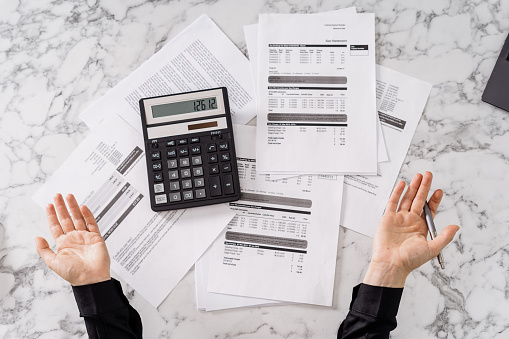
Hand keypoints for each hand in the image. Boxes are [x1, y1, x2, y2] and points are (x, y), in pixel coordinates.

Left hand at [35, 194, 110, 285]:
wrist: (90, 278)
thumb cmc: (72, 273)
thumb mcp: (52, 262)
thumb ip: (44, 250)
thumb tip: (37, 238)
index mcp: (63, 244)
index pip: (56, 226)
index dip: (52, 215)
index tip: (49, 205)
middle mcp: (73, 238)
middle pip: (66, 219)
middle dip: (61, 207)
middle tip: (58, 196)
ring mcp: (85, 237)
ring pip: (78, 218)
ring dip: (73, 207)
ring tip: (69, 196)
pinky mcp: (96, 237)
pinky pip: (92, 223)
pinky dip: (88, 215)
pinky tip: (83, 207)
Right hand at [363, 172, 459, 287]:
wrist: (391, 263)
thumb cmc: (409, 260)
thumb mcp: (432, 248)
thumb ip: (444, 237)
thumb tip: (456, 227)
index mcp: (421, 227)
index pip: (429, 209)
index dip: (434, 200)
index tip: (439, 190)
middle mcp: (410, 221)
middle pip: (418, 200)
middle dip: (424, 187)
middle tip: (428, 175)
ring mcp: (399, 218)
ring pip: (407, 198)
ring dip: (412, 187)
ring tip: (418, 176)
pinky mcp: (388, 218)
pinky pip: (393, 202)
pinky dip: (397, 193)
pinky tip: (402, 184)